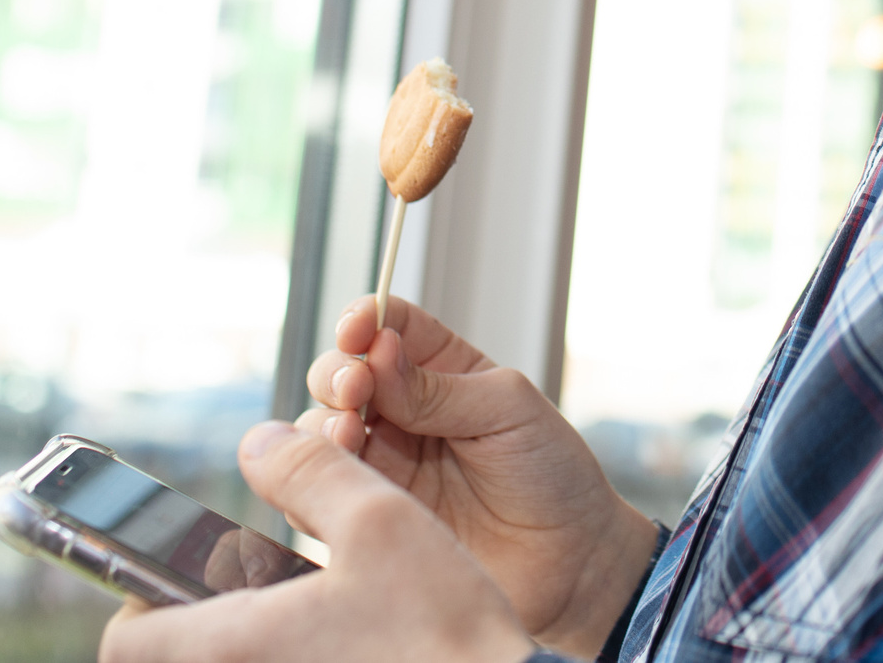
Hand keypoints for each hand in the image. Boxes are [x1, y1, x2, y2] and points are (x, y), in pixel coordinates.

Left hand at [99, 421, 530, 662]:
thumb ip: (312, 471)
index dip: (137, 599)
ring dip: (250, 636)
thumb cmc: (444, 634)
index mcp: (232, 648)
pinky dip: (293, 655)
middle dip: (198, 614)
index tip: (177, 571)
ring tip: (309, 604)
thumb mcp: (381, 520)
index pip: (124, 642)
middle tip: (255, 580)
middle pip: (172, 657)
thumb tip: (261, 441)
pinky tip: (349, 640)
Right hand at [301, 296, 657, 656]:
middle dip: (338, 371)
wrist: (567, 563)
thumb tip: (378, 354)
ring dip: (324, 421)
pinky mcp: (370, 512)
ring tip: (350, 432)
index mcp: (443, 370)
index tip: (357, 329)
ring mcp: (383, 461)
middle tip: (356, 388)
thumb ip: (439, 388)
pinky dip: (314, 471)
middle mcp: (403, 411)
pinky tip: (336, 470)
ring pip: (321, 426)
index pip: (390, 325)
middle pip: (342, 371)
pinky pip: (321, 487)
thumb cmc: (551, 474)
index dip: (365, 319)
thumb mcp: (507, 410)